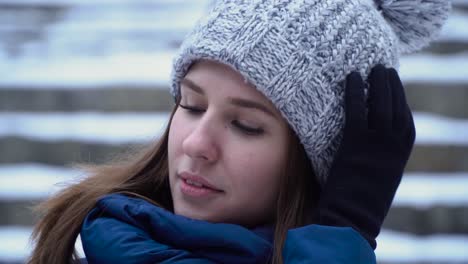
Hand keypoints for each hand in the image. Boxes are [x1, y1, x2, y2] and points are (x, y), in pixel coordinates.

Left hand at [313, 65, 415, 248]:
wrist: (353, 216)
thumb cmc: (362, 199)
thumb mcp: (380, 174)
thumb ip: (380, 154)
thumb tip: (371, 138)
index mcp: (403, 151)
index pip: (405, 116)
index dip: (399, 97)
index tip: (394, 83)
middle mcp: (394, 143)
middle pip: (395, 104)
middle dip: (390, 84)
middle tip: (383, 67)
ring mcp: (377, 142)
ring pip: (380, 103)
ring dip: (377, 82)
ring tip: (372, 67)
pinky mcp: (356, 143)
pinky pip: (357, 110)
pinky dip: (355, 92)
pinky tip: (352, 78)